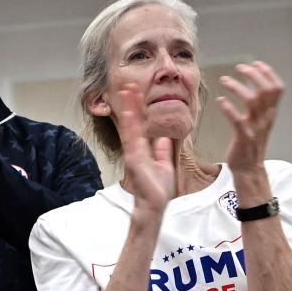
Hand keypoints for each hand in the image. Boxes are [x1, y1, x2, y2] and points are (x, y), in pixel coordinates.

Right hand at [115, 85, 174, 217]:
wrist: (153, 205)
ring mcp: (133, 153)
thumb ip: (161, 151)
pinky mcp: (134, 160)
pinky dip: (130, 126)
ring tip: (127, 92)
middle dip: (131, 103)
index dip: (138, 108)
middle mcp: (135, 148)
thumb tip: (163, 138)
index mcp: (142, 149)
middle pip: (132, 121)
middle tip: (129, 85)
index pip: (140, 124)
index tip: (137, 93)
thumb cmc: (157, 189)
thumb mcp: (163, 165)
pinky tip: (129, 113)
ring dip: (129, 108)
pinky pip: (132, 140)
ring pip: (130, 126)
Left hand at [217, 61, 281, 172]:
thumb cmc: (250, 144)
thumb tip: (255, 88)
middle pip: (266, 90)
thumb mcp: (259, 123)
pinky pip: (237, 120)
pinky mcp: (244, 137)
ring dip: (238, 87)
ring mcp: (256, 128)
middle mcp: (266, 118)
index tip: (255, 63)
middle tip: (239, 67)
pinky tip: (220, 101)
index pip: (277, 88)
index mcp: (271, 114)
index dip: (268, 73)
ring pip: (253, 101)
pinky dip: (228, 108)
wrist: (249, 169)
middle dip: (254, 75)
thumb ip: (259, 107)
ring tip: (224, 80)